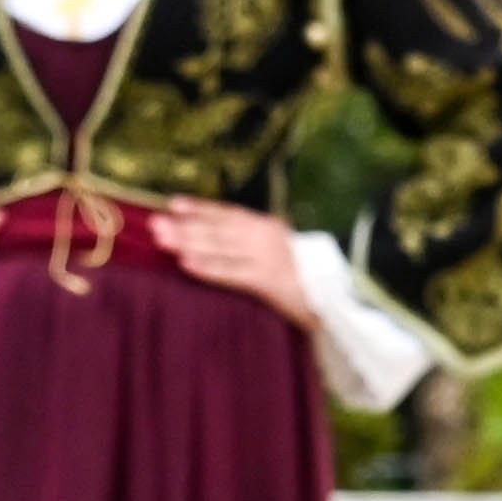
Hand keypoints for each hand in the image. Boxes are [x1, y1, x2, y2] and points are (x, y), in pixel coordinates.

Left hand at [149, 197, 316, 336]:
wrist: (345, 296)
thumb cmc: (315, 279)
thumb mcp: (289, 253)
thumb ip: (261, 245)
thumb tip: (226, 242)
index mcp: (271, 227)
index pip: (230, 215)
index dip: (202, 209)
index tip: (174, 204)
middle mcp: (266, 237)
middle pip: (219, 229)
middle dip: (186, 226)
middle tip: (155, 223)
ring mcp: (267, 257)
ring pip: (221, 247)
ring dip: (190, 242)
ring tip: (163, 240)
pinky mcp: (269, 280)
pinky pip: (232, 273)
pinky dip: (209, 267)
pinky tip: (188, 264)